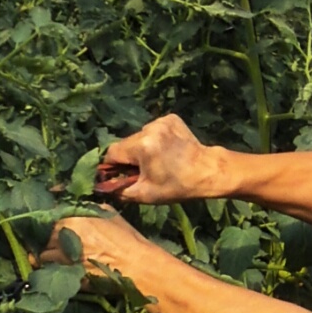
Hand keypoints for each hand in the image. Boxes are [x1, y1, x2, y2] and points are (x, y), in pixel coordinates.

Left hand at [35, 208, 149, 277]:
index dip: (51, 222)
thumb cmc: (127, 239)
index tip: (55, 226)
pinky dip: (51, 268)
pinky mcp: (66, 274)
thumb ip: (88, 209)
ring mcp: (63, 257)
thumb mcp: (110, 214)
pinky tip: (60, 268)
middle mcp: (64, 236)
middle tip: (54, 242)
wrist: (136, 266)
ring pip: (42, 254)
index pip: (49, 217)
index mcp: (74, 218)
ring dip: (47, 255)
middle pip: (42, 236)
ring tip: (56, 256)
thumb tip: (76, 209)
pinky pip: (49, 270)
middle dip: (46, 239)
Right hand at [93, 114, 224, 204]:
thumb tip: (102, 187)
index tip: (121, 175)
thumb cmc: (177, 186)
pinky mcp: (171, 118)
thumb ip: (120, 190)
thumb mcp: (145, 194)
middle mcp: (150, 128)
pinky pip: (152, 130)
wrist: (208, 171)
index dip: (113, 166)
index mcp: (142, 145)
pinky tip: (166, 150)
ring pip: (138, 136)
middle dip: (129, 157)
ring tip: (157, 160)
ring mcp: (162, 121)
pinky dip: (154, 139)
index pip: (113, 152)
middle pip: (126, 143)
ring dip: (141, 147)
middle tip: (142, 171)